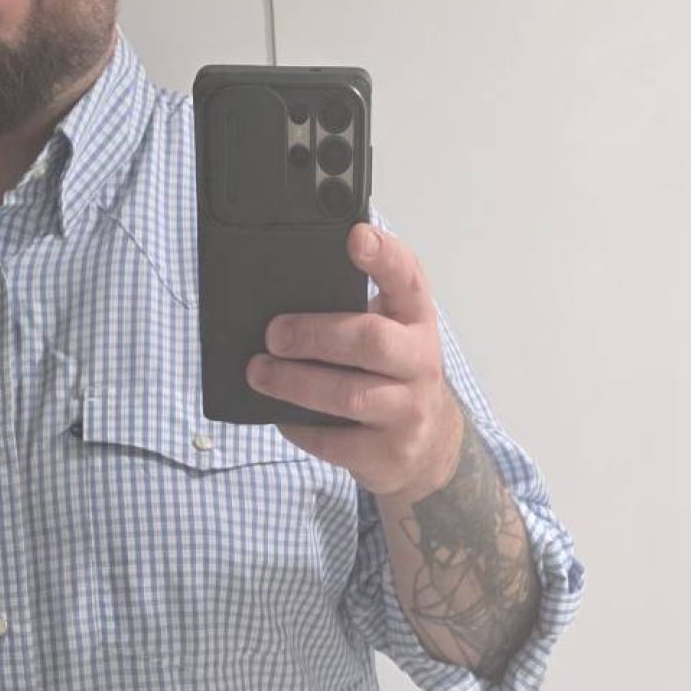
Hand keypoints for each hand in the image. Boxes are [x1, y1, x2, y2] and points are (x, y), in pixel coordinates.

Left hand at [245, 222, 465, 499]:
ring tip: (259, 373)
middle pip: (370, 341)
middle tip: (273, 335)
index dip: (384, 255)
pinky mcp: (389, 455)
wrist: (430, 447)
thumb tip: (281, 299)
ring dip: (296, 383)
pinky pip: (335, 441)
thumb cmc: (394, 376)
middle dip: (315, 335)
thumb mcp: (392, 333)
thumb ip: (354, 310)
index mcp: (416, 321)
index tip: (356, 236)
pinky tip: (280, 415)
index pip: (408, 279)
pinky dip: (301, 427)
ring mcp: (408, 412)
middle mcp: (421, 363)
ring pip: (349, 395)